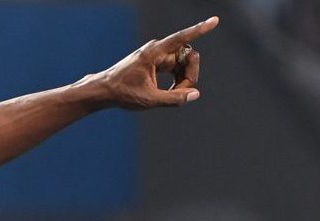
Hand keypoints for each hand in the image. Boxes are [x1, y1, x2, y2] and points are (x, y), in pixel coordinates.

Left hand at [91, 16, 215, 109]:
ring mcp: (159, 55)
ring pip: (184, 64)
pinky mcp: (158, 63)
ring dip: (184, 80)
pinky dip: (178, 81)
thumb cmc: (123, 93)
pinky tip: (169, 93)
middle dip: (190, 75)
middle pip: (188, 56)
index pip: (182, 38)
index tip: (215, 21)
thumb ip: (174, 99)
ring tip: (171, 96)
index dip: (200, 29)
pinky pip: (177, 68)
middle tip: (180, 94)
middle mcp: (158, 50)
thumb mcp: (149, 100)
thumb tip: (195, 94)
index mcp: (155, 52)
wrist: (105, 90)